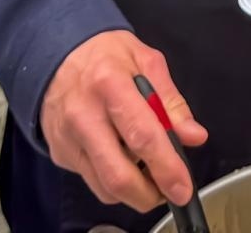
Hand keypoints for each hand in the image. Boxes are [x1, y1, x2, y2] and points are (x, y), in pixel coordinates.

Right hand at [41, 30, 207, 212]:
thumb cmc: (106, 55)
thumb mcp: (146, 61)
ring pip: (104, 188)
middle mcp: (83, 115)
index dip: (166, 168)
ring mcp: (67, 139)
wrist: (56, 53)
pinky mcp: (59, 154)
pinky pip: (92, 180)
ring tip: (149, 172)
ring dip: (134, 192)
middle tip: (170, 192)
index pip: (141, 136)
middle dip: (150, 196)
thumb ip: (171, 100)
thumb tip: (194, 136)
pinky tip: (122, 158)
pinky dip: (113, 181)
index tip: (183, 189)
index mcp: (110, 84)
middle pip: (118, 176)